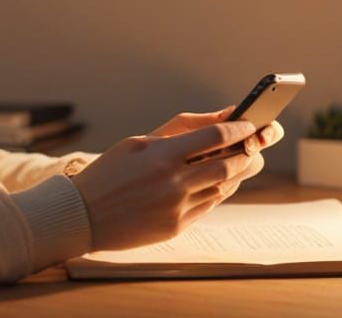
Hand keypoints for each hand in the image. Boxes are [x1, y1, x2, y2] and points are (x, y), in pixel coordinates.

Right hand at [69, 113, 285, 251]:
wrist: (82, 216)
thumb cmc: (109, 172)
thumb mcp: (139, 141)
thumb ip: (182, 128)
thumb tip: (222, 114)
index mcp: (162, 156)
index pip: (216, 136)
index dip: (239, 127)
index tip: (251, 122)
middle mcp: (174, 183)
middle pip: (230, 164)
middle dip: (250, 150)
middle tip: (259, 141)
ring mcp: (177, 208)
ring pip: (225, 187)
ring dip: (239, 171)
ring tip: (242, 158)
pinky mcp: (177, 227)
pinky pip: (210, 206)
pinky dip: (221, 191)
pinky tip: (221, 180)